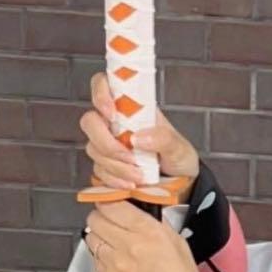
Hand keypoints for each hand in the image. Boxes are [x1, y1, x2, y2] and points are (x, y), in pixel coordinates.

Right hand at [80, 72, 198, 194]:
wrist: (181, 184)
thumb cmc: (179, 157)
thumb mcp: (179, 146)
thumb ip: (163, 138)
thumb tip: (139, 138)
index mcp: (131, 107)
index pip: (103, 85)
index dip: (100, 94)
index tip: (112, 113)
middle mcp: (115, 124)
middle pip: (90, 121)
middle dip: (106, 142)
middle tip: (129, 157)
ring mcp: (108, 145)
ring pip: (93, 149)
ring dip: (116, 166)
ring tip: (140, 176)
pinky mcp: (106, 167)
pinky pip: (98, 171)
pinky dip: (114, 180)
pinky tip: (131, 185)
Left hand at [85, 200, 198, 271]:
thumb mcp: (176, 241)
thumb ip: (155, 223)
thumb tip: (140, 211)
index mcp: (147, 231)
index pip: (113, 204)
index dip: (110, 200)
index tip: (112, 201)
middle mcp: (126, 244)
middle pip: (96, 218)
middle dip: (101, 216)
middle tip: (110, 219)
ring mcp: (113, 263)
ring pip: (91, 236)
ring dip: (98, 234)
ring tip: (111, 240)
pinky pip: (94, 258)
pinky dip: (100, 255)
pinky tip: (114, 258)